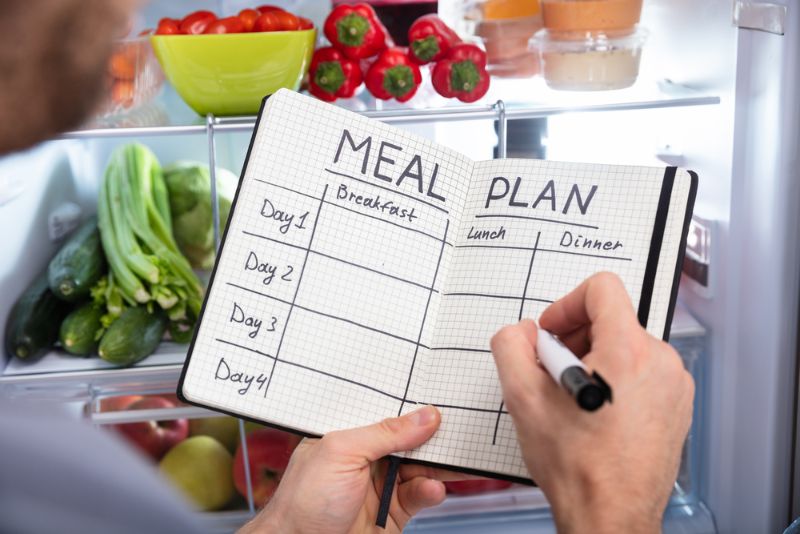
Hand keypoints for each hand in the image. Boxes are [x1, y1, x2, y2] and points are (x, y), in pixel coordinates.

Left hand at [238, 405, 456, 532]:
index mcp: (347, 435)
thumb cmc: (304, 502)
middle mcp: (365, 458)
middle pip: (408, 440)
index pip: (385, 413)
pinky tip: (433, 488)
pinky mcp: (393, 513)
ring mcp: (380, 486)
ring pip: (420, 468)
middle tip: (460, 430)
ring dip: (439, 465)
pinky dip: (431, 491)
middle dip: (433, 436)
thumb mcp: (342, 453)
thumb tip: (425, 417)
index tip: (439, 398)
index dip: (411, 406)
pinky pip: (420, 495)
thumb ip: (385, 433)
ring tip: (456, 462)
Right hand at [491, 273, 693, 533]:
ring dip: (594, 360)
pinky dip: (615, 381)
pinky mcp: (677, 405)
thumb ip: (511, 347)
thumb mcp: (522, 398)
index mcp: (627, 350)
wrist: (612, 515)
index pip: (602, 288)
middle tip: (553, 372)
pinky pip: (641, 372)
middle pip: (612, 319)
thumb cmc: (578, 467)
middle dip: (576, 338)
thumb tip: (522, 332)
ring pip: (626, 347)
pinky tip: (595, 413)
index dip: (567, 304)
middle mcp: (660, 361)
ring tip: (573, 399)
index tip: (552, 332)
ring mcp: (674, 385)